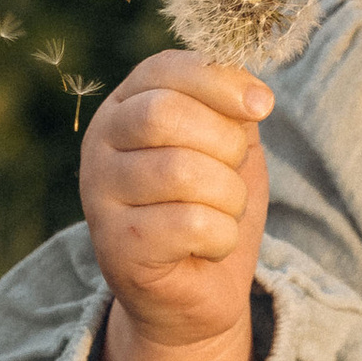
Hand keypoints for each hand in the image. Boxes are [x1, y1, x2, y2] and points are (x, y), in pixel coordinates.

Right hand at [77, 50, 274, 360]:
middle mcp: (101, 143)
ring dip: (227, 196)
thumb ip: (232, 109)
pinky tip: (210, 245)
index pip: (166, 68)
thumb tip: (253, 94)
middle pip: (166, 115)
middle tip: (234, 172)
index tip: (262, 105)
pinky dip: (220, 235)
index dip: (221, 82)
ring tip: (222, 213)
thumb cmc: (212, 207)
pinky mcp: (114, 245)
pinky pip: (189, 224)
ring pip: (183, 172)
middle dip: (225, 144)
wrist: (195, 292)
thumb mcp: (230, 145)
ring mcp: (99, 194)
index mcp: (127, 105)